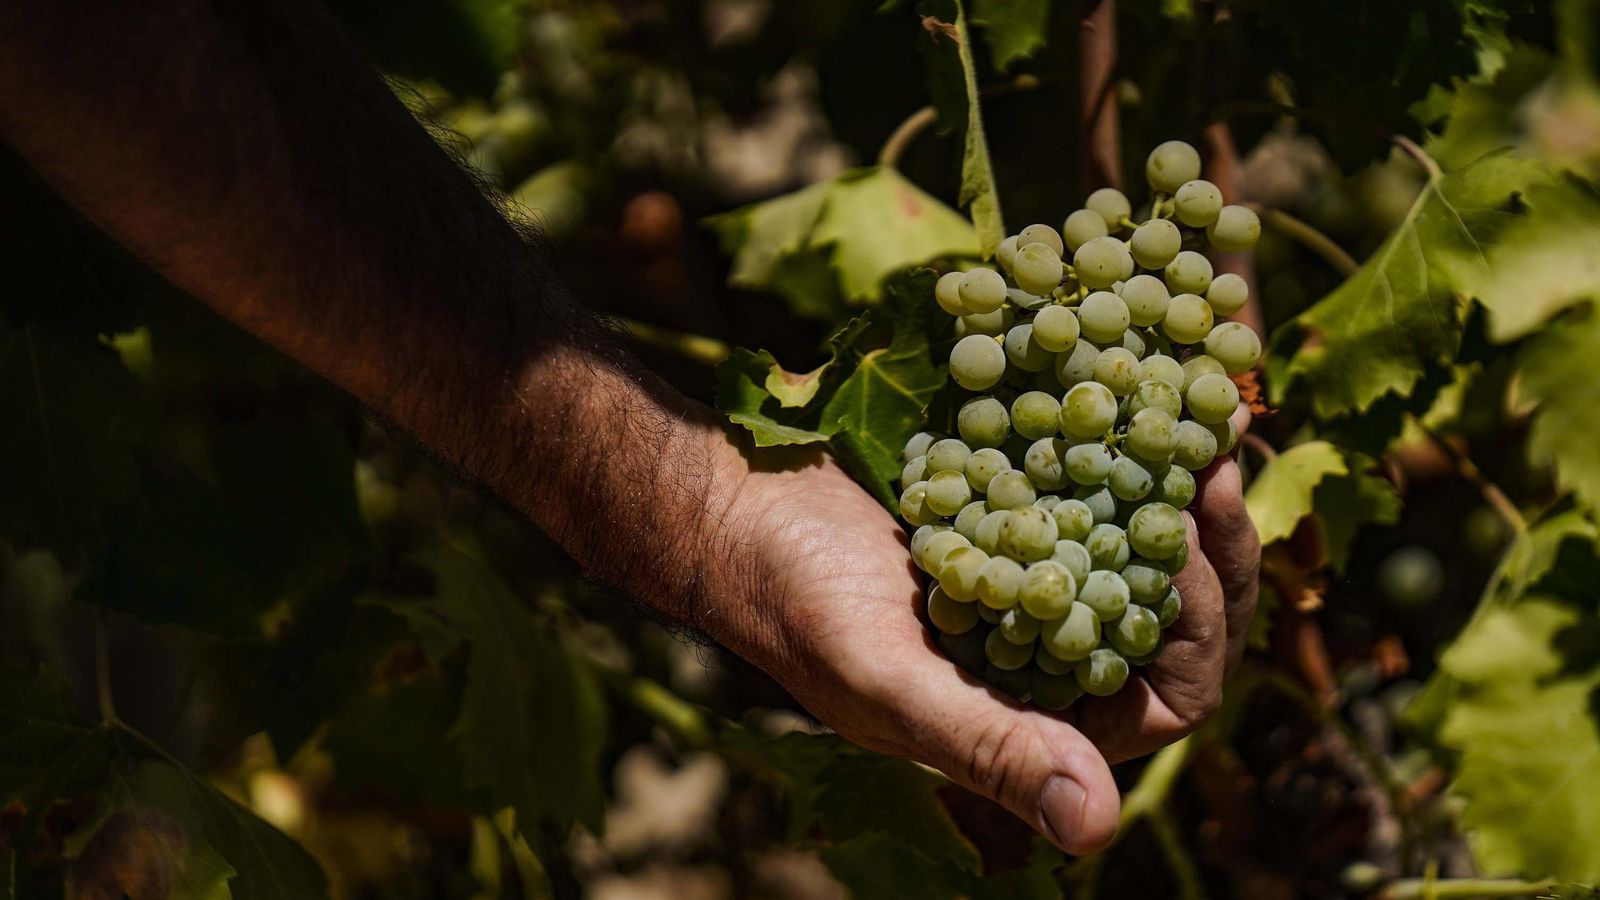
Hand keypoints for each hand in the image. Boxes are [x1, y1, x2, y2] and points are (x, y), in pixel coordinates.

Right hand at [698, 419, 1259, 853]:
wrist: (738, 510)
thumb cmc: (797, 604)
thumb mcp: (887, 680)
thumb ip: (987, 747)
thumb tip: (1096, 827)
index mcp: (1031, 723)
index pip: (1163, 701)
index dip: (1197, 630)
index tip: (1187, 540)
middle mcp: (1046, 664)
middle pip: (1170, 624)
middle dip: (1207, 553)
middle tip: (1216, 465)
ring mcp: (1034, 590)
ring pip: (1141, 556)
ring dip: (1174, 496)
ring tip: (1201, 425)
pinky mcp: (1016, 527)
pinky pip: (1096, 503)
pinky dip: (1122, 458)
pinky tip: (1142, 404)